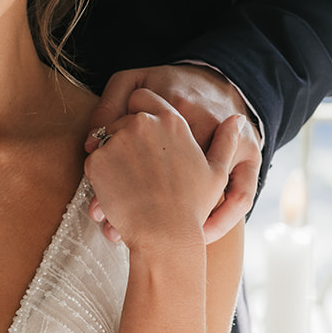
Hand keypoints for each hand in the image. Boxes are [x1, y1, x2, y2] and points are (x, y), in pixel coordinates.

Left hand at [85, 66, 259, 243]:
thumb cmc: (193, 207)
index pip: (144, 97)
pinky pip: (93, 159)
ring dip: (113, 156)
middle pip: (123, 118)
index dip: (139, 112)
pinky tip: (115, 192)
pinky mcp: (98, 158)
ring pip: (105, 138)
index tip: (141, 134)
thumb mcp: (217, 172)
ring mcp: (118, 139)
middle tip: (136, 169)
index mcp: (173, 120)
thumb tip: (237, 118)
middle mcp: (144, 123)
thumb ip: (226, 141)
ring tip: (127, 184)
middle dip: (126, 138)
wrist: (164, 235)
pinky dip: (100, 174)